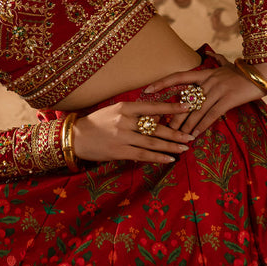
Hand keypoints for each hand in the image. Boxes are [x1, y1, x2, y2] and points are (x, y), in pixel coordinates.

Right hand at [73, 100, 193, 163]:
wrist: (75, 137)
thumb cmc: (97, 123)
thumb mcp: (114, 111)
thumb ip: (134, 113)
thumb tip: (157, 116)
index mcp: (125, 107)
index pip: (153, 106)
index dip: (172, 107)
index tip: (188, 106)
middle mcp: (125, 120)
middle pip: (156, 126)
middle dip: (175, 132)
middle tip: (191, 135)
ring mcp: (122, 137)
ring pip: (152, 142)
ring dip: (170, 146)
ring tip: (184, 148)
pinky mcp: (119, 151)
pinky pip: (143, 155)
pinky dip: (157, 157)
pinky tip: (169, 159)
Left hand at [143, 57, 266, 136]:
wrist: (262, 72)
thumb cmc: (243, 72)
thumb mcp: (226, 66)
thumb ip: (215, 63)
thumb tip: (208, 56)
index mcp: (204, 73)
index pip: (178, 77)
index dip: (161, 83)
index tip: (146, 89)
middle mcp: (208, 81)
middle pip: (185, 100)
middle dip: (172, 115)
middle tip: (161, 126)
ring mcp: (218, 90)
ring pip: (196, 110)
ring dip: (186, 125)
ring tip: (176, 136)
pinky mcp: (228, 99)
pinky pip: (211, 115)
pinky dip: (202, 126)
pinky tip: (194, 134)